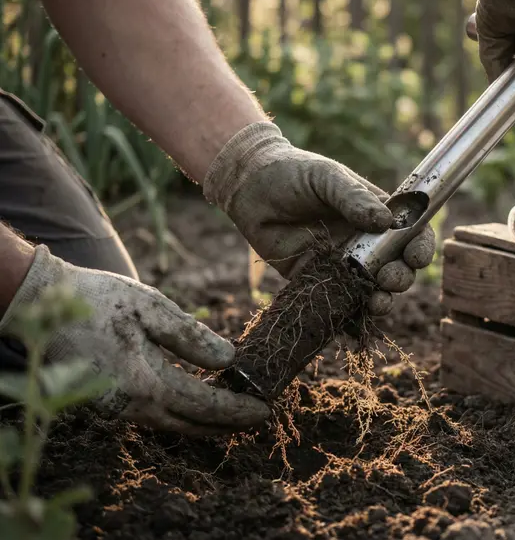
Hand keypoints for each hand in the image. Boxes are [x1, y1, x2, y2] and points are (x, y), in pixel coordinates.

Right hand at [0, 245, 270, 434]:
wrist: (41, 304)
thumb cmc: (99, 300)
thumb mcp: (150, 308)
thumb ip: (190, 336)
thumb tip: (229, 359)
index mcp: (145, 382)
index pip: (204, 405)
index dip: (237, 410)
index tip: (265, 409)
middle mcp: (130, 406)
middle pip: (191, 424)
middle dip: (228, 423)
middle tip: (259, 417)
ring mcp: (116, 409)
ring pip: (172, 424)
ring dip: (205, 421)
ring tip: (235, 415)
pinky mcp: (107, 404)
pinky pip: (153, 417)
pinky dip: (181, 414)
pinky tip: (196, 405)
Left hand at [203, 122, 435, 315]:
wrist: (248, 188)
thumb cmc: (293, 173)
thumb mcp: (326, 178)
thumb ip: (353, 198)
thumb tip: (385, 222)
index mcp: (375, 213)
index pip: (410, 233)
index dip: (420, 247)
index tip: (416, 257)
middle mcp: (364, 241)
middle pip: (396, 267)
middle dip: (400, 278)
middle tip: (388, 278)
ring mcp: (341, 263)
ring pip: (372, 290)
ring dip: (381, 300)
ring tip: (378, 302)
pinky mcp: (316, 280)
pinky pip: (338, 302)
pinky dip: (349, 317)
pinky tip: (352, 322)